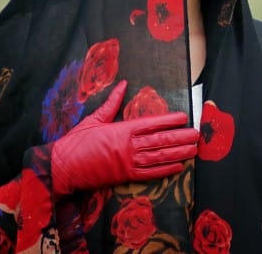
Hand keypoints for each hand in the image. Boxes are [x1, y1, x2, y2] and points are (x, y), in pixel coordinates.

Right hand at [51, 81, 198, 196]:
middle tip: (196, 134)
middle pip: (160, 140)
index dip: (169, 120)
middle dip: (180, 137)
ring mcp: (128, 163)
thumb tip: (123, 85)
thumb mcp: (94, 118)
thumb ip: (112, 102)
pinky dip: (165, 171)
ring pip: (159, 157)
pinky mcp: (125, 177)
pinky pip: (150, 174)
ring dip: (178, 153)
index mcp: (122, 129)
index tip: (183, 117)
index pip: (151, 123)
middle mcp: (129, 146)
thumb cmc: (77, 141)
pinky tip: (178, 167)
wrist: (64, 166)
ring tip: (193, 150)